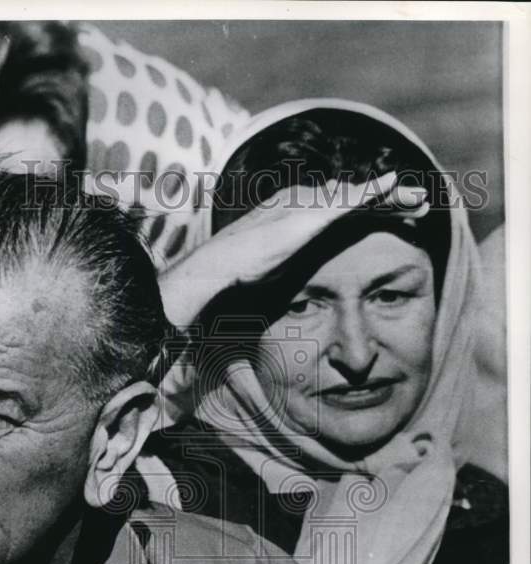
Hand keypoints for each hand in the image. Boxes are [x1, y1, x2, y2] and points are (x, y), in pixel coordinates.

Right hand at [158, 171, 428, 326]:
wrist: (218, 273)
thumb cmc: (234, 282)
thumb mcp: (267, 279)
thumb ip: (284, 278)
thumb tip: (288, 302)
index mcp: (296, 216)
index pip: (342, 211)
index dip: (371, 213)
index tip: (395, 218)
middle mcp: (303, 203)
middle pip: (356, 199)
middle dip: (388, 200)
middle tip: (418, 205)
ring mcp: (307, 205)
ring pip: (361, 196)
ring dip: (392, 195)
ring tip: (420, 200)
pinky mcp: (311, 214)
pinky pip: (352, 199)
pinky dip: (376, 191)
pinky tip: (397, 184)